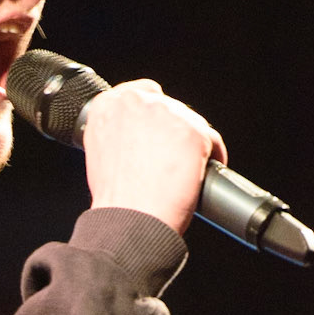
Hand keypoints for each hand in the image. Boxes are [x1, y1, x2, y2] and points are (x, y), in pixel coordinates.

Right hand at [83, 78, 225, 234]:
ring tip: (182, 174)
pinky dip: (211, 158)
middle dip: (172, 133)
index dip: (153, 116)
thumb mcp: (101, 156)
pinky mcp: (193, 131)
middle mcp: (136, 102)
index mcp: (107, 106)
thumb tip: (140, 139)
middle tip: (168, 163)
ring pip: (191, 124)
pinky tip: (199, 176)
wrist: (129, 220)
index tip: (158, 131)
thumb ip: (119, 136)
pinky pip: (212, 141)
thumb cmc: (115, 199)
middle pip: (169, 109)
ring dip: (190, 146)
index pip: (141, 94)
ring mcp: (167, 113)